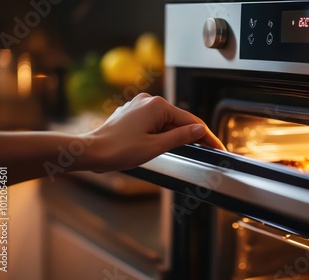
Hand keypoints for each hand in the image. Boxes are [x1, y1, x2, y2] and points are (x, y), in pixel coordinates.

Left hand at [86, 93, 224, 172]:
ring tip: (183, 152)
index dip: (206, 136)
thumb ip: (181, 137)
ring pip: (166, 122)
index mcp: (157, 106)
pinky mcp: (132, 114)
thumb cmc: (119, 150)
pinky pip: (154, 122)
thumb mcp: (156, 146)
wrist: (91, 152)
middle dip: (191, 136)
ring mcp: (139, 106)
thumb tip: (199, 130)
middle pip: (179, 120)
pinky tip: (163, 144)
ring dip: (175, 136)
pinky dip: (162, 133)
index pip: (190, 121)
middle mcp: (149, 101)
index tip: (217, 147)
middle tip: (207, 151)